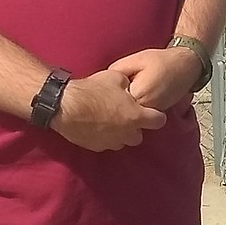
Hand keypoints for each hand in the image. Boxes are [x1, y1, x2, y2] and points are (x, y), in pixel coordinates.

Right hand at [51, 69, 165, 150]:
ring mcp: (112, 142)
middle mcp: (127, 133)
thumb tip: (129, 88)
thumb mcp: (116, 77)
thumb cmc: (93, 90)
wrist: (66, 106)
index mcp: (136, 116)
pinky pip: (106, 143)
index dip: (156, 115)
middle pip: (139, 135)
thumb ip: (128, 86)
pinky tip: (96, 126)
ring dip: (120, 133)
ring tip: (109, 121)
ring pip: (122, 141)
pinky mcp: (97, 147)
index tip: (149, 111)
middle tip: (126, 115)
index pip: (159, 121)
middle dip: (135, 126)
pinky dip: (104, 137)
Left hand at [108, 46, 200, 111]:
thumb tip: (104, 82)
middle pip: (123, 112)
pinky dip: (136, 107)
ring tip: (123, 94)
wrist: (186, 64)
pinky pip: (142, 113)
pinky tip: (134, 96)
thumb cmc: (160, 60)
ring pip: (132, 115)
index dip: (107, 96)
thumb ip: (117, 70)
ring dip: (125, 108)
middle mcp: (148, 107)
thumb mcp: (135, 59)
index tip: (102, 92)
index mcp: (140, 93)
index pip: (115, 102)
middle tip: (108, 95)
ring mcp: (155, 111)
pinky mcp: (160, 111)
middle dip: (114, 105)